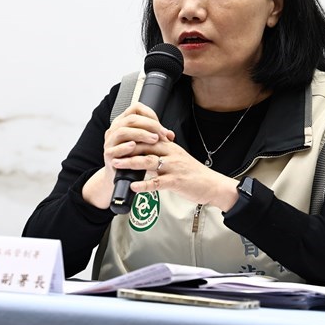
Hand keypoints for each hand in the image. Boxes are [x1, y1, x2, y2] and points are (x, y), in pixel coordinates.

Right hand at [82, 102, 171, 208]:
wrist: (122, 176)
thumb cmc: (135, 157)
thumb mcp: (146, 144)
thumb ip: (157, 137)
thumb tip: (170, 135)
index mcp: (123, 121)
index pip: (136, 108)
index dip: (150, 114)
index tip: (161, 126)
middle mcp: (115, 129)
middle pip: (131, 119)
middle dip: (150, 125)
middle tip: (161, 135)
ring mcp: (110, 142)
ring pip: (123, 131)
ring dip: (140, 134)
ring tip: (153, 140)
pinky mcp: (108, 155)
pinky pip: (115, 149)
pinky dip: (125, 147)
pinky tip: (134, 147)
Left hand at [111, 132, 239, 212]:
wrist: (212, 185)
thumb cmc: (194, 174)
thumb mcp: (178, 158)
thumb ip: (163, 154)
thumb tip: (146, 152)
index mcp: (170, 147)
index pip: (148, 139)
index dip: (132, 139)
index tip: (118, 141)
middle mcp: (171, 154)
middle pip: (146, 147)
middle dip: (127, 149)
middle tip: (112, 151)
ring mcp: (173, 167)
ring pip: (149, 162)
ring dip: (131, 163)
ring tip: (118, 164)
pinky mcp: (176, 181)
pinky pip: (158, 183)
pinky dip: (144, 184)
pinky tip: (134, 186)